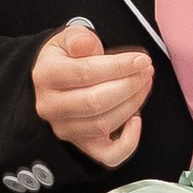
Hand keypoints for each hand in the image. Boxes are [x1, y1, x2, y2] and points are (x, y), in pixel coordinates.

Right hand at [33, 16, 152, 171]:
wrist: (54, 80)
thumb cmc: (67, 59)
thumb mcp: (69, 38)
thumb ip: (78, 37)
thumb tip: (85, 45)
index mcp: (47, 76)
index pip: (85, 73)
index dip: (118, 67)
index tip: (140, 59)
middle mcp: (51, 106)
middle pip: (96, 101)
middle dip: (129, 85)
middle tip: (146, 71)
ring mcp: (65, 129)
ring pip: (104, 124)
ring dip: (132, 104)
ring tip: (143, 84)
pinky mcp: (81, 144)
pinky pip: (108, 154)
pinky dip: (128, 142)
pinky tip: (136, 120)